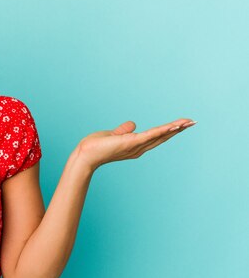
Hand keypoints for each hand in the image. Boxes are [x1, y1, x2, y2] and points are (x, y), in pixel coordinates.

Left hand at [74, 119, 196, 170]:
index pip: (156, 136)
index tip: (182, 124)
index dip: (169, 130)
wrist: (85, 155)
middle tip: (192, 122)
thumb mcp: (112, 136)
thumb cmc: (95, 147)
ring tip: (188, 122)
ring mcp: (136, 146)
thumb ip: (123, 131)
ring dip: (174, 129)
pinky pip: (150, 135)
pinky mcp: (131, 143)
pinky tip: (173, 126)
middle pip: (162, 137)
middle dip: (177, 129)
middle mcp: (138, 148)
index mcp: (135, 145)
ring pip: (159, 136)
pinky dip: (162, 131)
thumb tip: (133, 124)